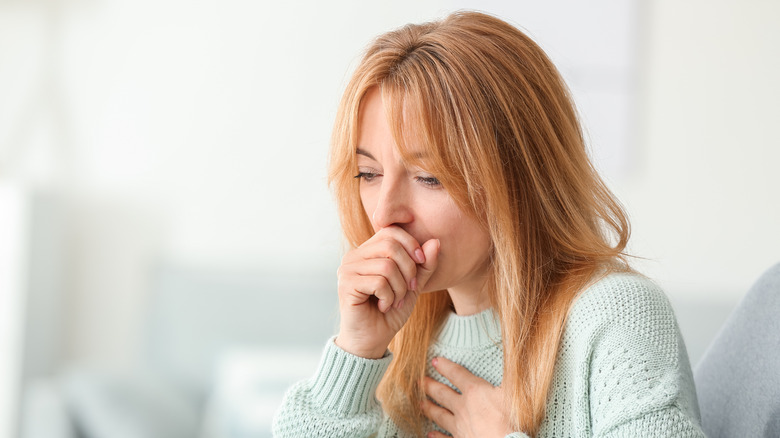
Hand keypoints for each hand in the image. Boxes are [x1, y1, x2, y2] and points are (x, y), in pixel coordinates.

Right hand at [335, 226, 439, 358]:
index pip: (391, 231)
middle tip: (409, 289)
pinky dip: (389, 297)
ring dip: (399, 288)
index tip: (421, 264)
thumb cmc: (391, 311)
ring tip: (395, 301)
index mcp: (368, 251)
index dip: (411, 245)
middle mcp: (354, 256)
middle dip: (409, 270)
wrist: (373, 339)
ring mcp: (347, 269)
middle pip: (391, 246)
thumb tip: (436, 241)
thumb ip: (425, 264)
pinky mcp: (345, 284)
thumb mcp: (414, 285)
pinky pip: (379, 282)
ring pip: (387, 266)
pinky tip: (383, 306)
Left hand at [421, 357, 512, 437]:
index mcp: (474, 392)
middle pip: (442, 394)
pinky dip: (436, 436)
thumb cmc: (513, 419)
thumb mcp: (514, 390)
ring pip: (440, 415)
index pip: (456, 374)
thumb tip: (512, 350)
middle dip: (430, 386)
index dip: (445, 366)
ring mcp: (460, 426)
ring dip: (429, 408)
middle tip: (420, 381)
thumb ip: (511, 369)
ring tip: (420, 403)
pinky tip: (430, 433)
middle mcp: (463, 408)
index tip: (435, 361)